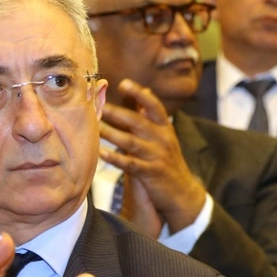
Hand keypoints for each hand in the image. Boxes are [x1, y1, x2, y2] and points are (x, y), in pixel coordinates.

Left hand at [99, 79, 206, 232]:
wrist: (182, 193)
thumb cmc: (168, 162)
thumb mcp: (165, 137)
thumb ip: (152, 117)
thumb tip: (146, 92)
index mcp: (166, 128)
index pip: (153, 106)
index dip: (139, 94)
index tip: (123, 83)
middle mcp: (163, 139)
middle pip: (137, 122)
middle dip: (116, 113)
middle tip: (97, 104)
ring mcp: (157, 156)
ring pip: (130, 142)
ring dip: (110, 134)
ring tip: (93, 127)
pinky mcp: (151, 173)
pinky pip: (130, 164)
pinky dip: (116, 158)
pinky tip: (101, 154)